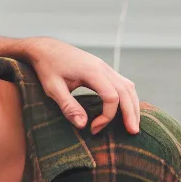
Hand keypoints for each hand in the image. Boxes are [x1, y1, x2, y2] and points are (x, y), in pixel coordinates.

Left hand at [16, 37, 140, 135]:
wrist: (46, 49)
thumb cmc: (47, 68)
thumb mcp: (53, 88)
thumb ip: (68, 106)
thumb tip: (83, 125)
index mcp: (92, 71)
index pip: (111, 97)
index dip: (107, 116)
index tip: (93, 129)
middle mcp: (103, 68)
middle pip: (126, 92)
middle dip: (131, 113)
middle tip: (133, 132)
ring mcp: (105, 67)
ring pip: (128, 86)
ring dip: (133, 105)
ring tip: (133, 124)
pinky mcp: (103, 69)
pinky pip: (122, 83)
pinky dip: (127, 97)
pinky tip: (126, 109)